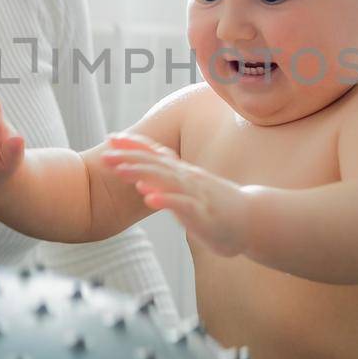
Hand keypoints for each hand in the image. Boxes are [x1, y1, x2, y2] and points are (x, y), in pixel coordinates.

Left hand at [102, 132, 249, 256]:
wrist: (252, 220)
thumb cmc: (217, 208)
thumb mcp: (189, 192)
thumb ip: (167, 186)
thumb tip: (142, 181)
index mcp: (183, 173)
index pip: (156, 153)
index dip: (134, 145)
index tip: (111, 138)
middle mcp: (188, 178)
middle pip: (156, 163)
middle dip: (129, 158)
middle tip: (105, 155)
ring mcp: (196, 194)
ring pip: (166, 180)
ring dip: (142, 174)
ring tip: (120, 171)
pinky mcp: (203, 213)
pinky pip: (183, 205)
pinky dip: (166, 199)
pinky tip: (148, 198)